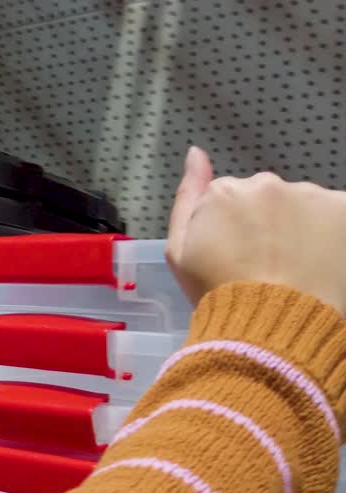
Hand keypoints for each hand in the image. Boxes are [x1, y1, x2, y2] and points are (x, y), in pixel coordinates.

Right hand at [167, 148, 345, 313]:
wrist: (269, 325)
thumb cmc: (217, 292)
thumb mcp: (179, 251)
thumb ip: (186, 196)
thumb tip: (196, 152)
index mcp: (224, 192)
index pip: (227, 198)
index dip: (229, 228)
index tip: (231, 255)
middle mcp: (268, 184)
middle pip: (266, 197)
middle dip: (265, 221)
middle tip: (263, 262)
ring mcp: (310, 195)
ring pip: (302, 203)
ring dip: (299, 225)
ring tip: (293, 265)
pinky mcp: (344, 209)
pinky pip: (335, 212)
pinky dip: (330, 231)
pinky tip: (318, 260)